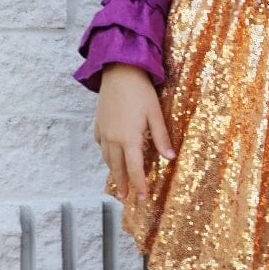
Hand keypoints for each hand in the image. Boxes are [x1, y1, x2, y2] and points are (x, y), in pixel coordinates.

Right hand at [94, 64, 174, 201]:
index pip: (134, 169)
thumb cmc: (140, 91)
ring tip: (119, 182)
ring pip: (107, 158)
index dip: (138, 185)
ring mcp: (103, 131)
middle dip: (122, 184)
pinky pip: (101, 145)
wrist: (118, 71)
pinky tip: (110, 155)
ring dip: (113, 171)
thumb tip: (170, 158)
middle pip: (117, 168)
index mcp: (128, 139)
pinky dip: (106, 154)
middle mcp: (113, 139)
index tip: (142, 198)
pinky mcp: (98, 123)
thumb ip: (162, 138)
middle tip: (126, 198)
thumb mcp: (155, 114)